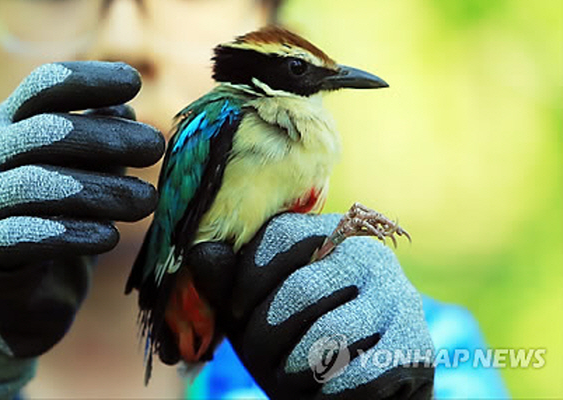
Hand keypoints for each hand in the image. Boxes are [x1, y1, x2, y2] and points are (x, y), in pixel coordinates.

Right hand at [0, 62, 164, 398]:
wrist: (5, 297)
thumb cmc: (49, 221)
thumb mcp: (76, 175)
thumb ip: (96, 144)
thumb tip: (126, 110)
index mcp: (7, 126)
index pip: (43, 87)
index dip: (88, 80)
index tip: (134, 81)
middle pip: (47, 132)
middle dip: (107, 138)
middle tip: (156, 148)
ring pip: (39, 185)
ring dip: (101, 191)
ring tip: (148, 202)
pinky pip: (27, 237)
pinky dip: (73, 234)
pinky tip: (109, 238)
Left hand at [186, 213, 434, 399]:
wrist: (353, 394)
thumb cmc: (295, 345)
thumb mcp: (252, 313)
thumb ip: (227, 283)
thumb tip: (202, 252)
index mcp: (328, 235)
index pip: (279, 235)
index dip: (245, 280)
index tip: (235, 313)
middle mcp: (369, 256)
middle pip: (300, 288)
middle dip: (265, 338)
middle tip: (261, 362)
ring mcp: (399, 298)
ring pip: (329, 334)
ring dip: (294, 371)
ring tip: (291, 381)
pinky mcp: (417, 346)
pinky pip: (361, 374)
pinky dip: (329, 395)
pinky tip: (326, 393)